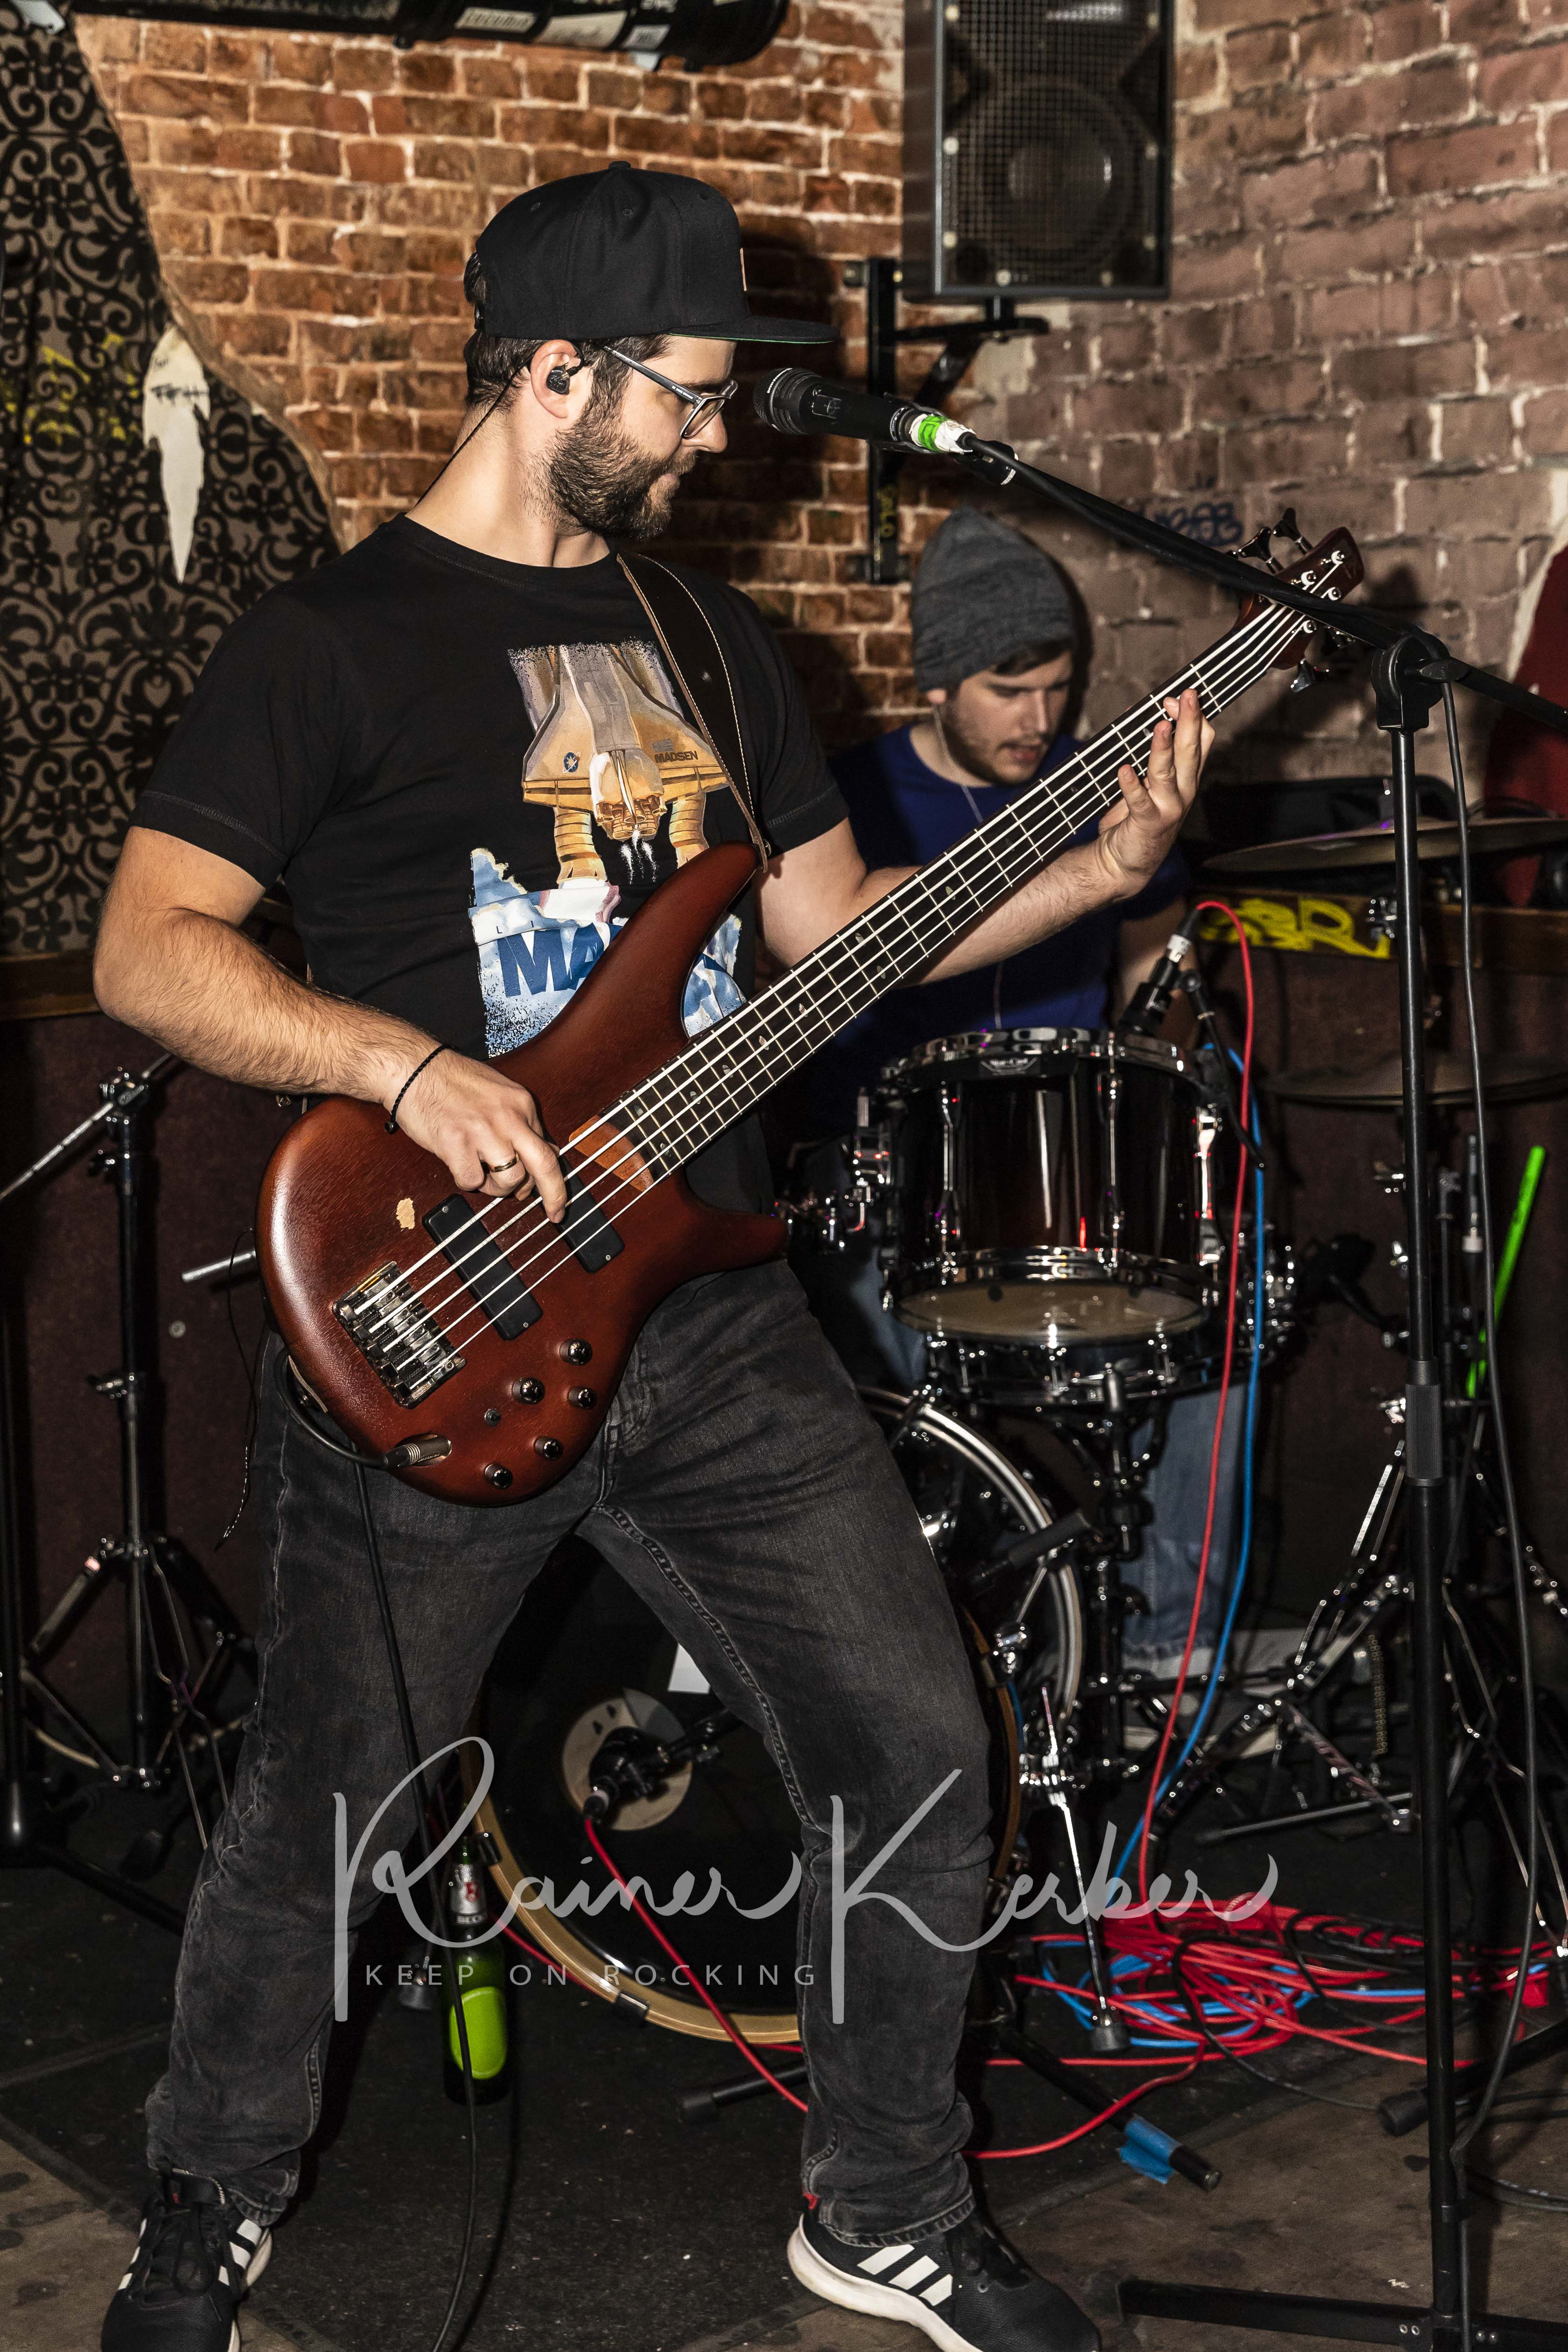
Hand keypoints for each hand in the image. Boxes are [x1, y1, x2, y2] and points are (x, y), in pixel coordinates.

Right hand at [385, 1048, 566, 1218]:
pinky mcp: (456, 1143)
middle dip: (554, 1196)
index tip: (555, 1197)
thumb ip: (522, 1122)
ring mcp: (483, 1130)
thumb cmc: (451, 1080)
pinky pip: (472, 1181)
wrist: (413, 1067)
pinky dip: (467, 1181)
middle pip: (544, 1165)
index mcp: (521, 1103)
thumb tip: (546, 1150)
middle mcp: (508, 1117)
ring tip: (482, 1175)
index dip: (551, 1178)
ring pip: (510, 1179)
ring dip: (497, 1188)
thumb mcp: (500, 1093)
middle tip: (555, 1214)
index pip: (547, 1148)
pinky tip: (458, 1164)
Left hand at [1094, 686, 1212, 898]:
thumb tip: (1141, 718)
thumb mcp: (1150, 783)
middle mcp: (1183, 791)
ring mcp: (1168, 808)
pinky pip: (1139, 801)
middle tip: (1187, 695)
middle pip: (1190, 751)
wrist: (1126, 862)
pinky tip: (1124, 769)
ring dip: (1163, 747)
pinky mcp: (1148, 823)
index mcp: (1187, 779)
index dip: (1194, 718)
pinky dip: (1131, 785)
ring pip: (1168, 772)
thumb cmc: (1138, 817)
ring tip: (1160, 725)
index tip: (1178, 696)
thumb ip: (1153, 755)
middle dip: (1189, 721)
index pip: (1203, 743)